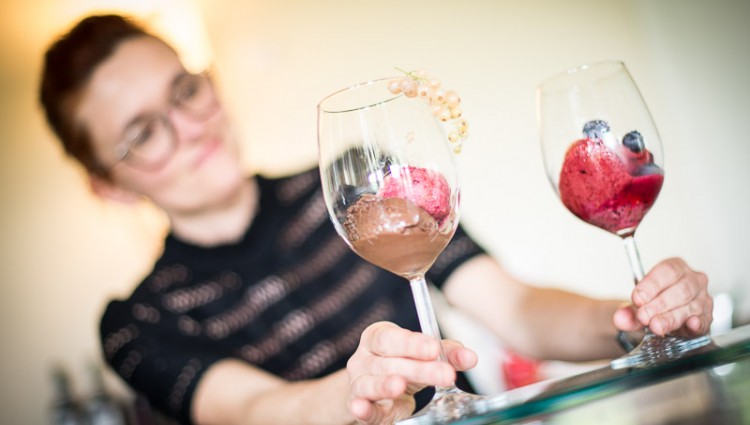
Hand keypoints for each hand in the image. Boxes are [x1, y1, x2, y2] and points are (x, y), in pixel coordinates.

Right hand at [346, 321, 476, 424]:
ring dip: (384, 385)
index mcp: (378, 338)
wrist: (375, 393)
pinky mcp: (358, 405)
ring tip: (399, 386)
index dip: (412, 342)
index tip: (434, 348)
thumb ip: (445, 354)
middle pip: (389, 362)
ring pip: (370, 383)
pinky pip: (360, 406)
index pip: (392, 337)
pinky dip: (363, 408)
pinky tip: (362, 407)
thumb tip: (470, 357)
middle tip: (445, 374)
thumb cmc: (400, 366)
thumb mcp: (421, 357)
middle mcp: (363, 358)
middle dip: (418, 368)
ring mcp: (358, 382)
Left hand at [613, 257, 711, 336]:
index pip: (668, 270)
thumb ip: (628, 312)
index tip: (638, 298)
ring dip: (671, 317)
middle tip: (643, 316)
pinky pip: (704, 320)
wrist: (664, 320)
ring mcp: (703, 299)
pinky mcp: (707, 318)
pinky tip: (690, 324)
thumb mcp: (637, 307)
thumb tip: (620, 318)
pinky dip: (696, 324)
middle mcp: (693, 280)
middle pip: (680, 289)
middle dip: (659, 304)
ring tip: (656, 325)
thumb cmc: (653, 305)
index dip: (652, 285)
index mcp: (676, 268)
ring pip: (691, 306)